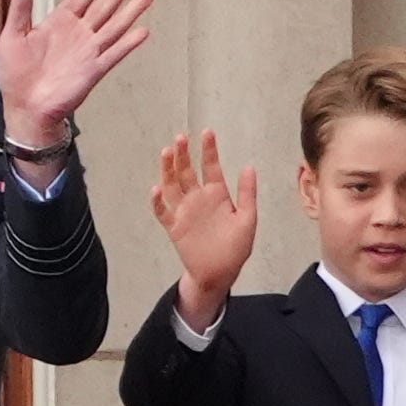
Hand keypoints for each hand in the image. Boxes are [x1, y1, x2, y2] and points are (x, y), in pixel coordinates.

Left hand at [0, 0, 155, 153]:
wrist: (23, 108)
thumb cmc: (15, 76)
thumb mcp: (12, 37)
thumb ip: (20, 10)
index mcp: (59, 22)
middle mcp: (78, 33)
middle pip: (105, 5)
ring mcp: (88, 51)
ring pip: (114, 26)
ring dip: (131, 11)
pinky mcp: (93, 71)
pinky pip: (114, 54)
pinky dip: (128, 44)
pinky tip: (142, 32)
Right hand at [150, 129, 258, 318]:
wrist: (220, 273)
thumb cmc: (236, 248)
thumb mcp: (248, 218)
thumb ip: (247, 193)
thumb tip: (248, 166)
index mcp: (217, 195)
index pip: (210, 167)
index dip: (208, 150)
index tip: (207, 132)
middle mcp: (198, 200)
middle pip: (187, 172)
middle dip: (183, 155)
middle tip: (181, 138)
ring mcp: (185, 212)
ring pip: (172, 186)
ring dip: (168, 170)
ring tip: (167, 152)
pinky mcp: (174, 227)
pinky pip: (163, 212)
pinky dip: (158, 202)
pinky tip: (157, 189)